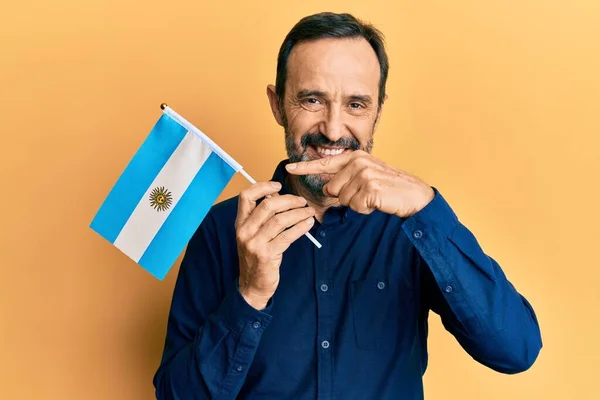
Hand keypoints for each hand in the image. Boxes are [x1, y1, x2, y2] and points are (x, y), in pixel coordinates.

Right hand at [235, 181, 315, 309]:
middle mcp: (244, 231)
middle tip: (302, 201)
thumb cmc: (257, 256)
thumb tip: (278, 194)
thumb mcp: (254, 234)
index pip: (246, 196)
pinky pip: (287, 236)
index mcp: (240, 223)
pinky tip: (308, 224)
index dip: (262, 187)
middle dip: (289, 200)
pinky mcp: (266, 254)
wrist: (252, 285)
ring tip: (309, 212)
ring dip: (298, 213)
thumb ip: (263, 216)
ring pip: (280, 220)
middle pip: (268, 205)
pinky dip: (300, 227)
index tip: (278, 185)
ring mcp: (254, 243)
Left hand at [286, 150, 434, 217]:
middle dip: (345, 197)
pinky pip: (354, 206)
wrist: (414, 195)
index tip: (288, 168)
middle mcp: (357, 162)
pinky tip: (377, 202)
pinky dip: (365, 209)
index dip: (305, 167)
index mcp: (355, 157)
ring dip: (356, 204)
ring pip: (342, 200)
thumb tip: (327, 190)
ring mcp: (364, 174)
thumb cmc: (389, 188)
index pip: (324, 163)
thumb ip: (346, 179)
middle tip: (366, 194)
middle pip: (331, 189)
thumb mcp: (366, 176)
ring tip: (373, 197)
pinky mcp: (370, 188)